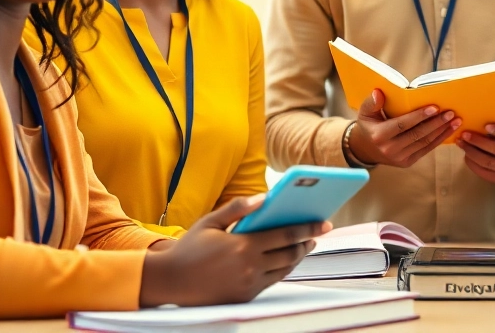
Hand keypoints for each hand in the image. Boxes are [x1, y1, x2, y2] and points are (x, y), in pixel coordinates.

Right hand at [139, 194, 329, 306]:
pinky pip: (272, 281)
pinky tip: (286, 259)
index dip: (307, 228)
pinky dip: (283, 269)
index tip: (324, 222)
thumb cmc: (189, 248)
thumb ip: (238, 207)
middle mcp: (249, 267)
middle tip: (319, 232)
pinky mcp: (245, 296)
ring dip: (298, 256)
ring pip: (284, 269)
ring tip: (305, 245)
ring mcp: (248, 284)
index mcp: (243, 245)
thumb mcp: (210, 222)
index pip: (285, 235)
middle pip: (290, 254)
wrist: (169, 281)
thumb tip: (264, 197)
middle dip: (307, 242)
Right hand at [349, 89, 460, 167]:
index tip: (435, 107)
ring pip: (425, 143)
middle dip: (436, 123)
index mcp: (379, 135)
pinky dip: (439, 140)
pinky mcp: (408, 162)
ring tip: (455, 120)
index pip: (402, 125)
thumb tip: (379, 92)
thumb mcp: (365, 113)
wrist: (366, 150)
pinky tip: (449, 130)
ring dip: (442, 131)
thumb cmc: (369, 126)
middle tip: (451, 112)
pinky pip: (426, 149)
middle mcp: (390, 149)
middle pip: (417, 134)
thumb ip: (371, 102)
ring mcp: (400, 158)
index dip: (419, 116)